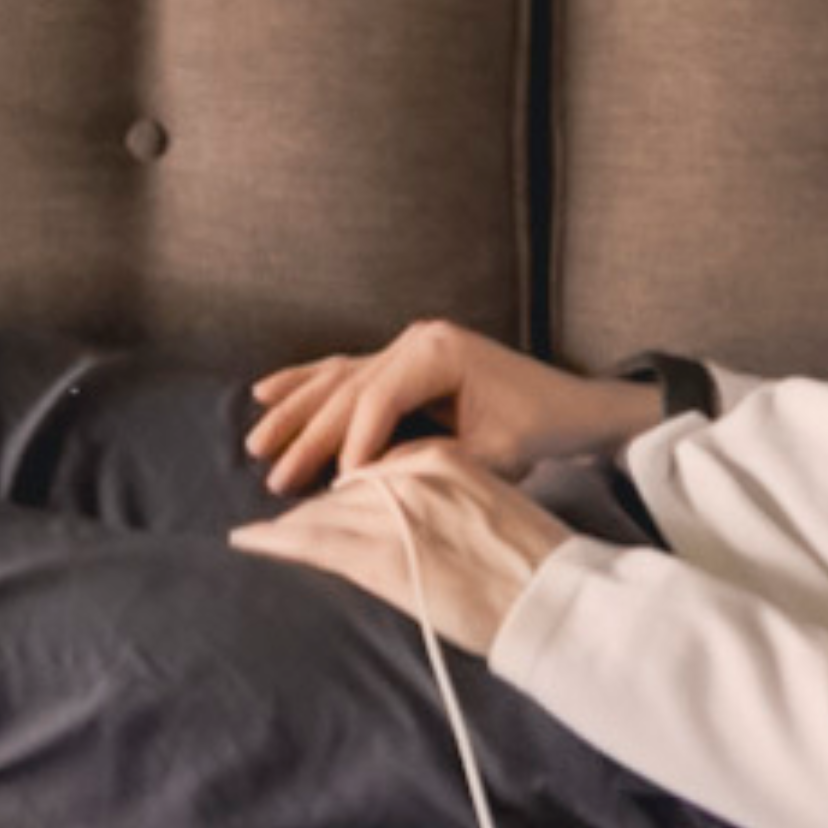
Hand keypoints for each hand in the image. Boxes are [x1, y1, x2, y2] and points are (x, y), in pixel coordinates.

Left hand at [226, 440, 576, 657]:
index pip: (377, 466)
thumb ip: (453, 498)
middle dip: (312, 504)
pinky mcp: (378, 555)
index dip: (347, 487)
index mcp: (446, 457)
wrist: (551, 597)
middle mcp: (414, 475)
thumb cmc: (535, 563)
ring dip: (287, 523)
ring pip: (323, 513)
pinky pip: (312, 541)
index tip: (327, 499)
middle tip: (280, 516)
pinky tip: (248, 539)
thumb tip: (426, 517)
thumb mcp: (495, 507)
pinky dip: (273, 540)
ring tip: (260, 532)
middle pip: (345, 488)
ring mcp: (393, 513)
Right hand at [244, 318, 644, 494]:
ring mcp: (408, 344)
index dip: (352, 446)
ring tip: (256, 443)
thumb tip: (374, 480)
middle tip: (273, 476)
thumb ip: (434, 462)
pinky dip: (307, 382)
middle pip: (350, 390)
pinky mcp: (404, 358)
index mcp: (440, 352)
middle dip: (310, 436)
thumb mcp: (493, 452)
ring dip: (296, 411)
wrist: (570, 406)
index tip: (335, 487)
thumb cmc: (539, 427)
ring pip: (339, 379)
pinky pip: (347, 370)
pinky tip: (266, 392)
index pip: (378, 401)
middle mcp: (418, 340)